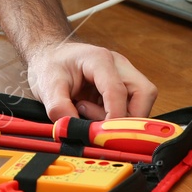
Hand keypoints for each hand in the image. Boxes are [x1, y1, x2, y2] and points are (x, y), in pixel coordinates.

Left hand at [25, 41, 156, 119]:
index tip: (102, 135)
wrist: (50, 56)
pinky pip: (132, 106)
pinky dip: (116, 117)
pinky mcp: (123, 87)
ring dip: (122, 117)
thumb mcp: (47, 86)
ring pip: (143, 101)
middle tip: (103, 126)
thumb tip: (73, 130)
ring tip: (90, 114)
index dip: (113, 117)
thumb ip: (59, 109)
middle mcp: (118, 65)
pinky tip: (93, 113)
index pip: (118, 91)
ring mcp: (124, 75)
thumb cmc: (51, 65)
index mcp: (100, 59)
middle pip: (144, 93)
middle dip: (130, 117)